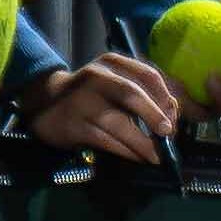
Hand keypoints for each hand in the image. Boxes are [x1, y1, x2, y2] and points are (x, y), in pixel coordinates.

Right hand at [22, 55, 177, 163]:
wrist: (46, 103)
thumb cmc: (91, 94)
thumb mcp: (114, 81)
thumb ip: (142, 91)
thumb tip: (173, 113)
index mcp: (112, 62)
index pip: (147, 75)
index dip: (165, 97)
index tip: (174, 116)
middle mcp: (97, 77)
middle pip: (132, 94)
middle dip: (154, 116)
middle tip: (168, 134)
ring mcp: (83, 101)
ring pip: (118, 123)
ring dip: (142, 142)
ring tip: (157, 156)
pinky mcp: (75, 125)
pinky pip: (106, 140)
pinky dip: (126, 151)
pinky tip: (138, 157)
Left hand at [165, 0, 220, 119]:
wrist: (199, 58)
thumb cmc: (220, 43)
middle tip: (212, 76)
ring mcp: (214, 111)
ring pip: (208, 112)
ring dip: (194, 101)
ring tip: (181, 84)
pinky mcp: (195, 115)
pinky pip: (186, 111)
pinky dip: (178, 98)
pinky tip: (168, 82)